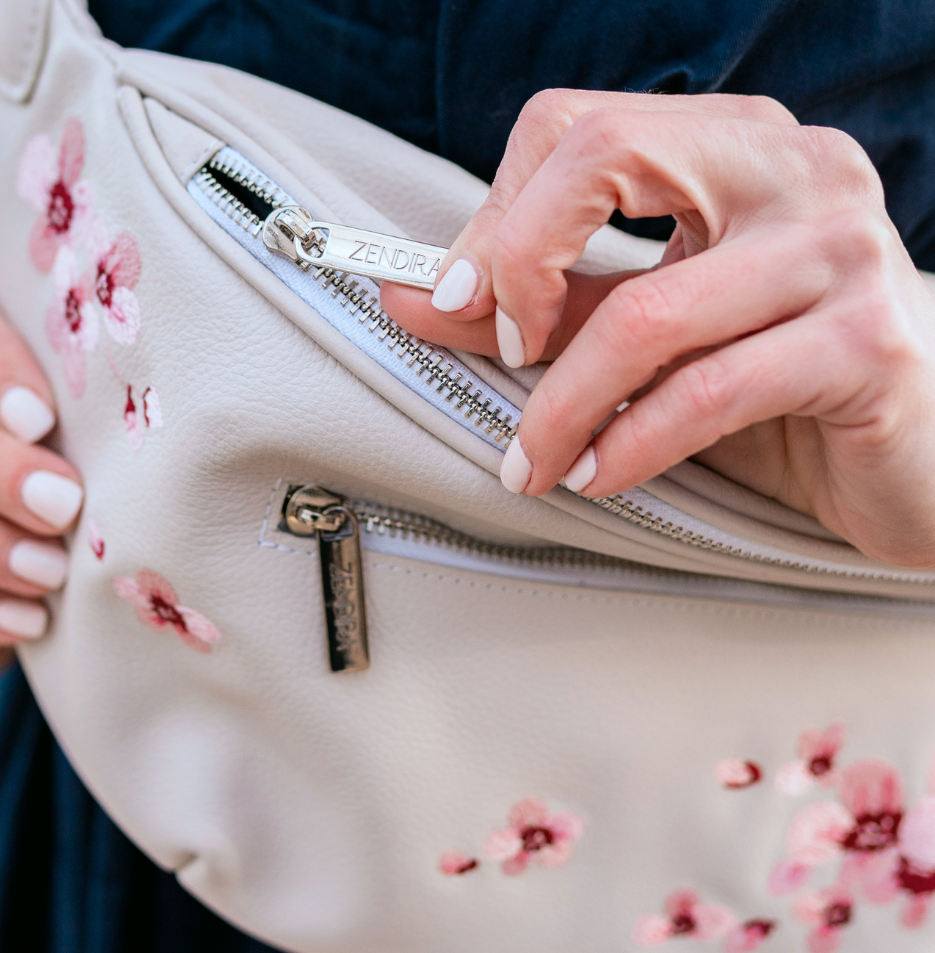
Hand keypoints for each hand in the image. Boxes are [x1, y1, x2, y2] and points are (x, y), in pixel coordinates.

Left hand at [383, 90, 934, 567]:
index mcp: (735, 148)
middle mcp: (794, 171)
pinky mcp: (867, 344)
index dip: (500, 218)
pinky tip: (597, 476)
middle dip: (520, 269)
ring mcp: (840, 250)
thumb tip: (415, 296)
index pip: (580, 128)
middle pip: (608, 158)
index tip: (461, 302)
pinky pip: (707, 391)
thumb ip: (539, 306)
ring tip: (532, 463)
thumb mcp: (643, 337)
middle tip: (500, 359)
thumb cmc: (774, 387)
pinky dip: (630, 444)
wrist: (911, 456)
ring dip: (562, 405)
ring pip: (649, 311)